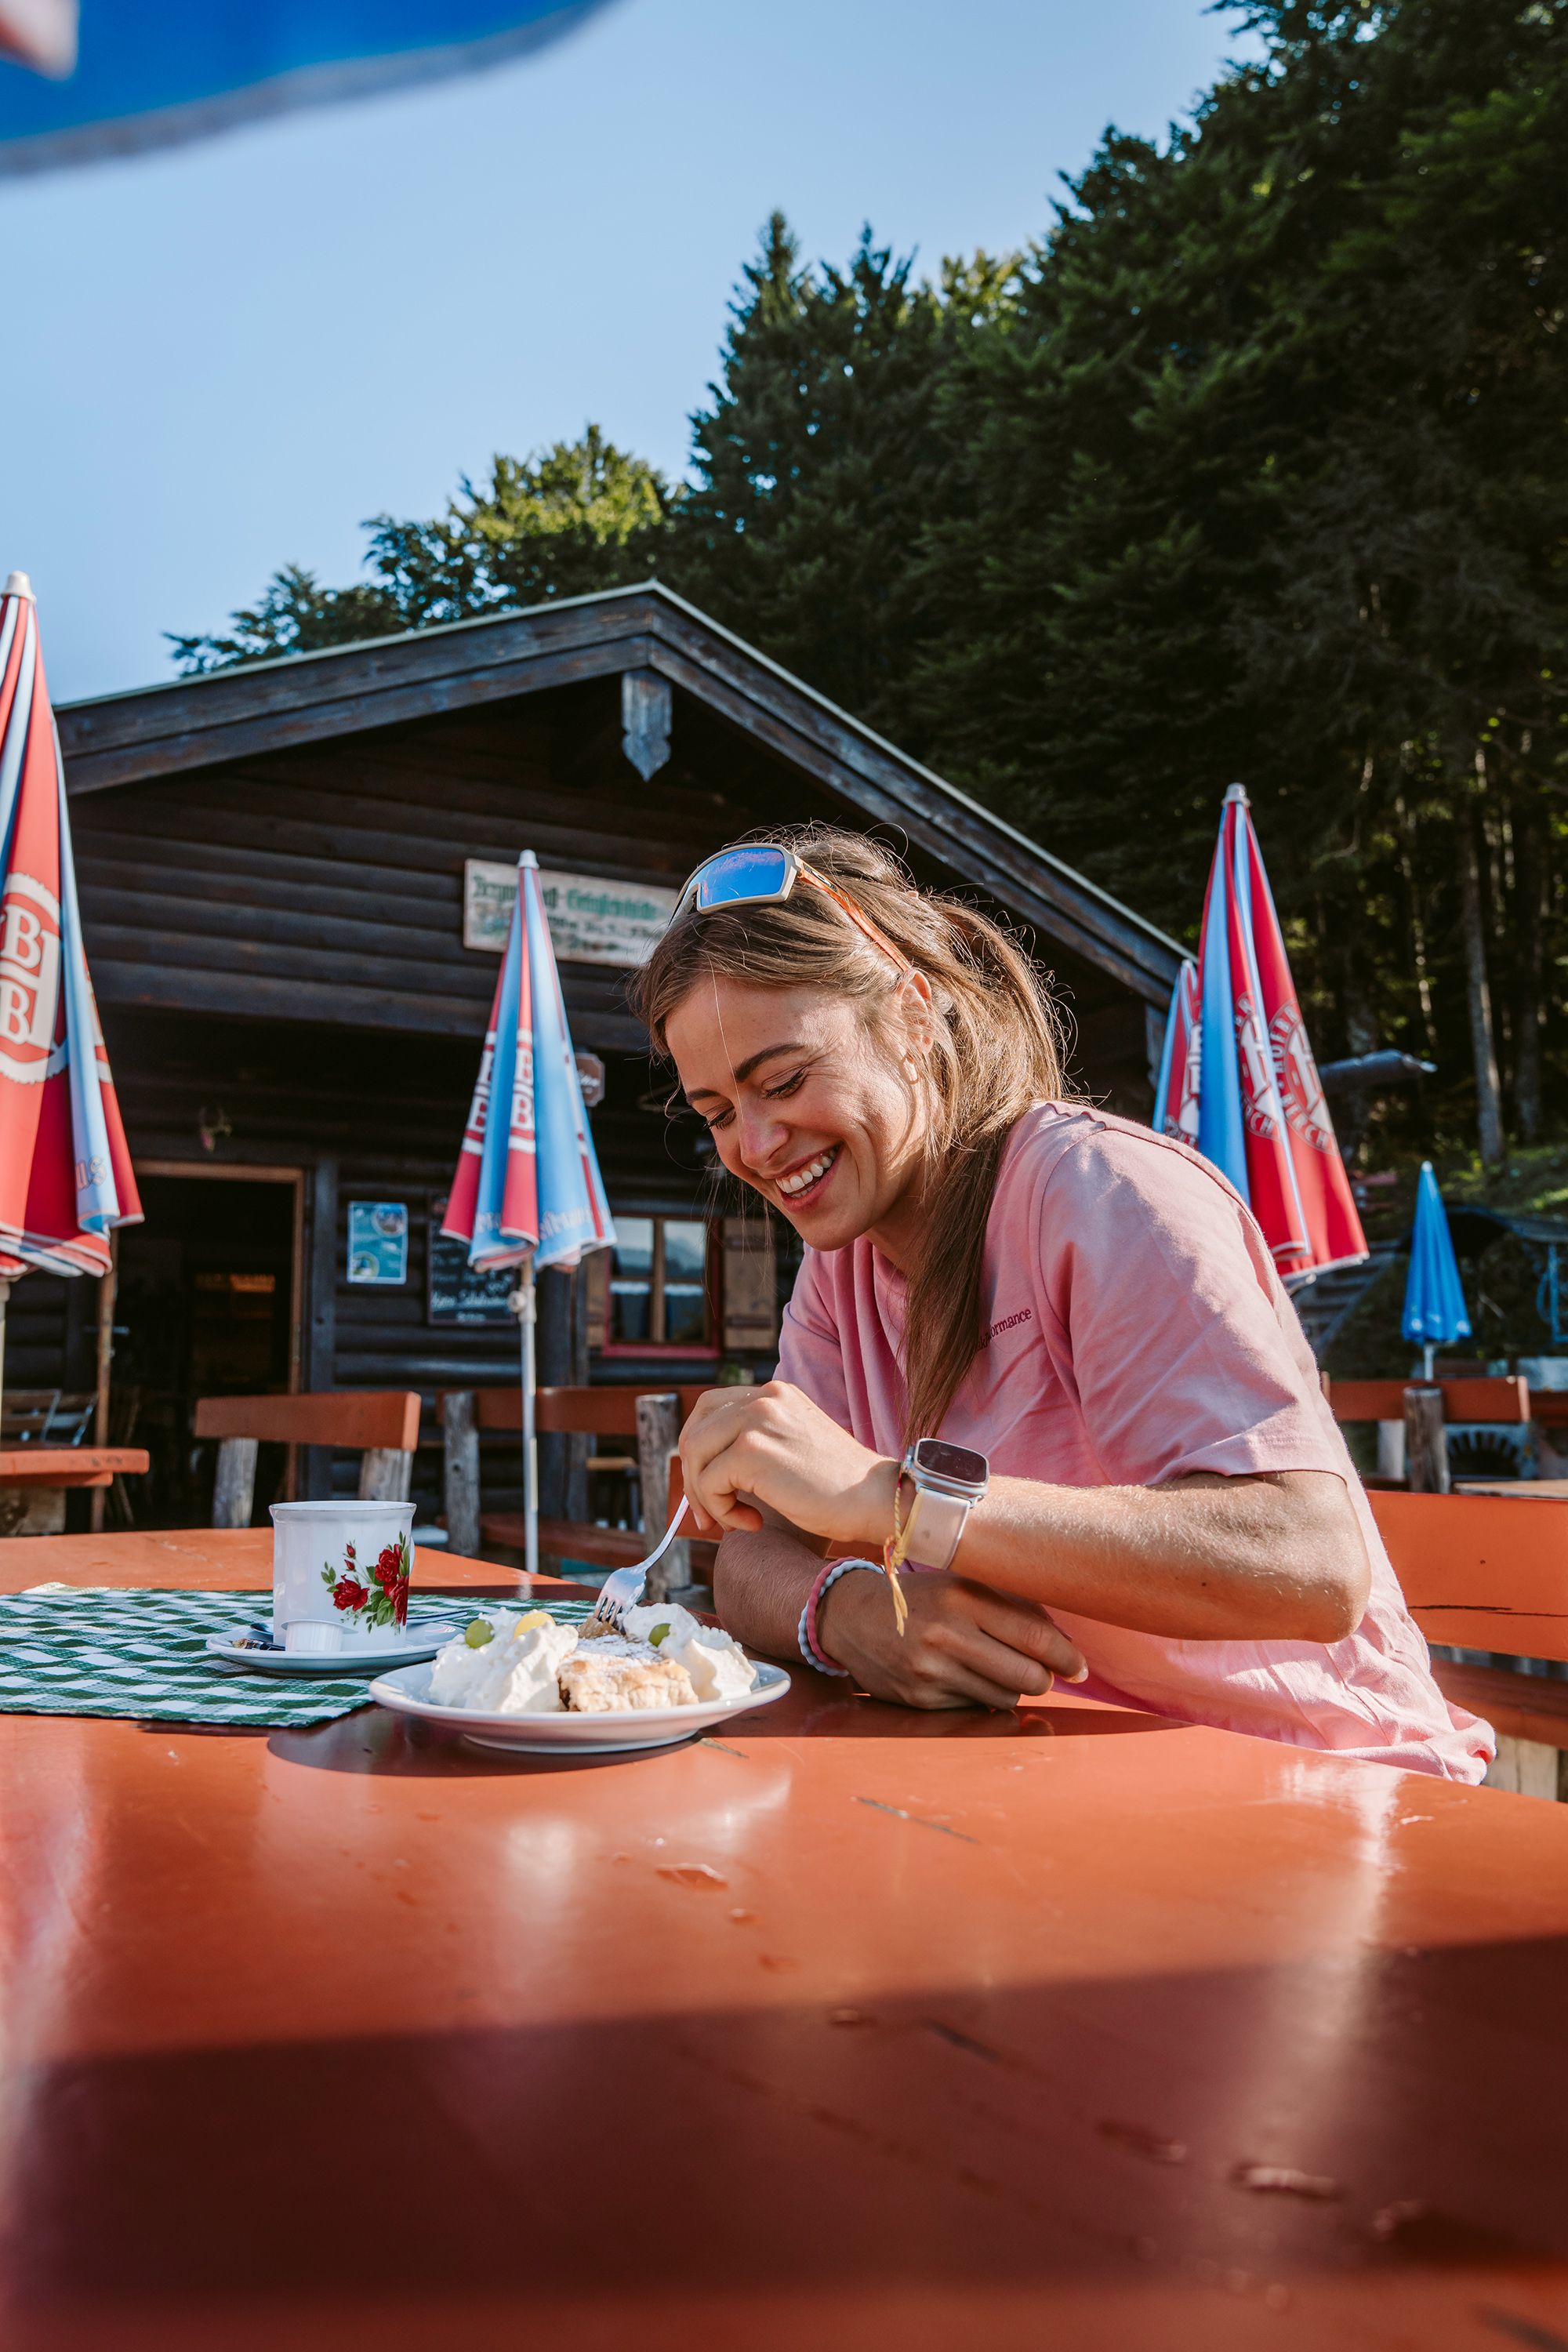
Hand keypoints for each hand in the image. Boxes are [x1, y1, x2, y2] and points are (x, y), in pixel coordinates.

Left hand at [680, 1382, 895, 1546]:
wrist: (875, 1498)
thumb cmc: (839, 1487)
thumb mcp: (793, 1447)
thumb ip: (758, 1442)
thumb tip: (704, 1470)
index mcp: (774, 1394)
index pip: (709, 1408)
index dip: (698, 1450)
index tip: (706, 1488)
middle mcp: (764, 1398)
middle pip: (694, 1431)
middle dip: (692, 1477)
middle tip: (707, 1516)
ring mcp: (757, 1420)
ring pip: (695, 1456)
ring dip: (705, 1498)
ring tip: (736, 1521)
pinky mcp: (753, 1451)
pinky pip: (709, 1483)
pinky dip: (721, 1511)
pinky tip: (753, 1523)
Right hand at [818, 1567, 1086, 1710]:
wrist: (849, 1617)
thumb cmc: (921, 1598)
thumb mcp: (963, 1584)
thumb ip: (1013, 1607)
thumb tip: (1063, 1644)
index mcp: (964, 1598)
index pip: (1036, 1638)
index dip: (1069, 1658)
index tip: (1081, 1668)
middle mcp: (947, 1634)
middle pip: (1029, 1677)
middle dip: (1043, 1678)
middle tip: (1041, 1672)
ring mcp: (931, 1671)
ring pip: (1005, 1698)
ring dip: (1012, 1689)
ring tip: (995, 1670)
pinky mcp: (919, 1699)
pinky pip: (973, 1709)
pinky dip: (979, 1698)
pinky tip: (963, 1678)